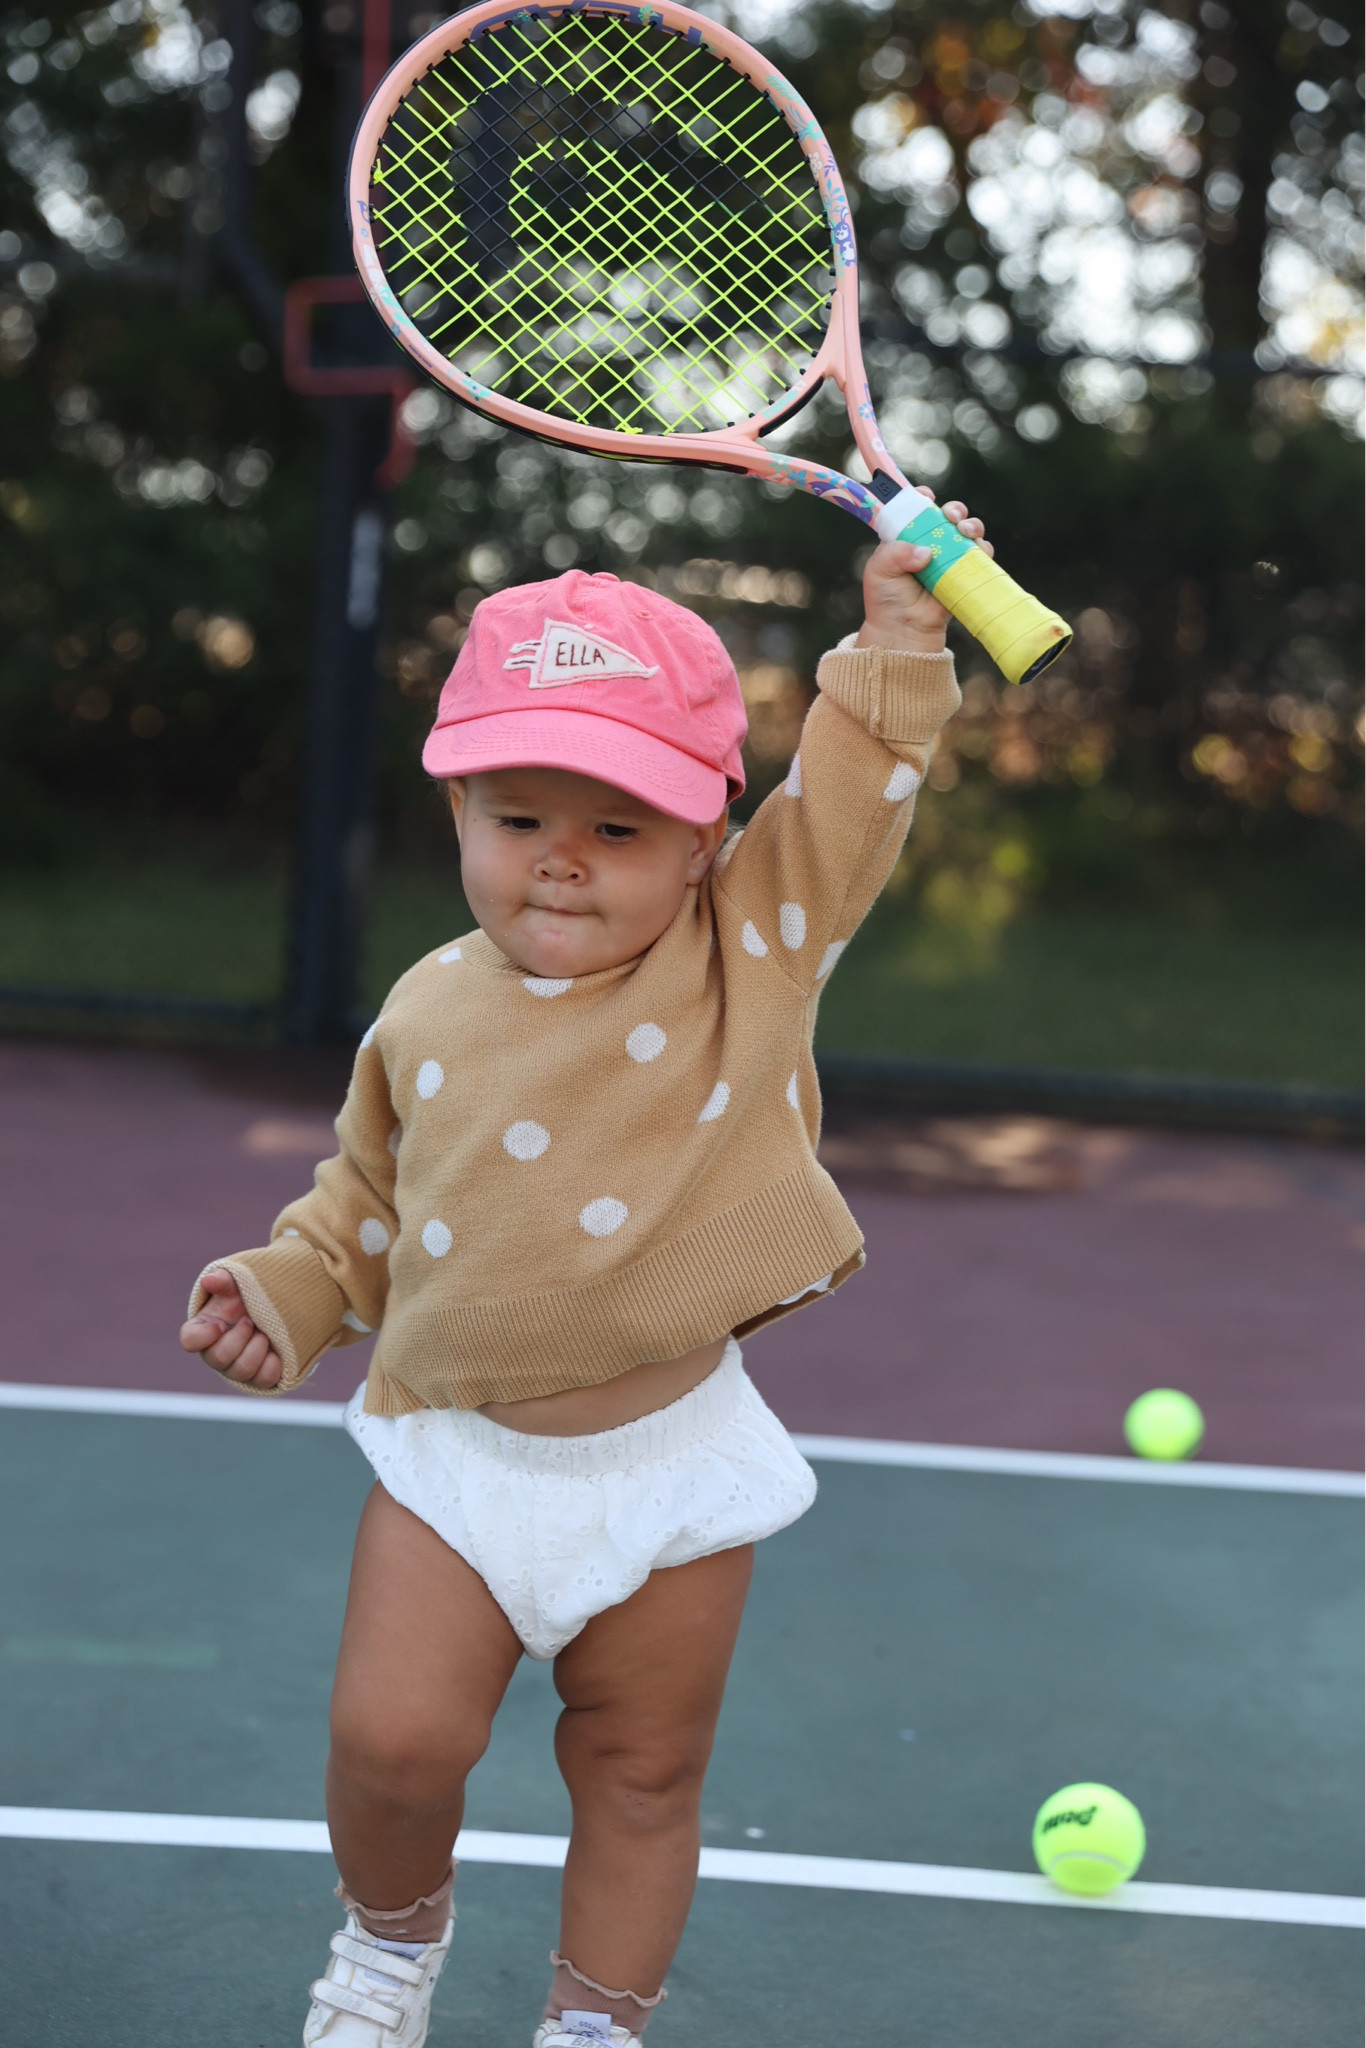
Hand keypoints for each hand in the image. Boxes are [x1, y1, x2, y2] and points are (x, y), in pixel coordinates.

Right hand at [179, 1268, 283, 1389]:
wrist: (274, 1311)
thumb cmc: (246, 1298)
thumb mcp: (235, 1285)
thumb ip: (223, 1280)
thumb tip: (209, 1280)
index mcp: (203, 1330)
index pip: (189, 1341)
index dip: (203, 1336)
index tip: (220, 1323)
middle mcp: (215, 1353)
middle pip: (218, 1358)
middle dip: (239, 1336)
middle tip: (250, 1321)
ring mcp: (236, 1369)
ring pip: (242, 1370)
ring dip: (257, 1347)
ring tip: (264, 1333)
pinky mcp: (258, 1378)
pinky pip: (265, 1379)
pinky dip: (273, 1362)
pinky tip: (275, 1349)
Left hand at [855, 494, 992, 654]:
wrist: (903, 630)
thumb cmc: (886, 599)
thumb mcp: (879, 569)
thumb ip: (896, 553)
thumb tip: (927, 552)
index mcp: (907, 537)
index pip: (917, 509)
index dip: (923, 498)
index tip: (926, 497)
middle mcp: (930, 543)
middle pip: (948, 516)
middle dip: (955, 510)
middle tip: (951, 516)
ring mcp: (949, 558)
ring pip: (967, 533)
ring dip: (972, 525)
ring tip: (966, 531)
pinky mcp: (963, 574)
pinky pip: (979, 557)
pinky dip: (983, 549)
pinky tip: (978, 549)